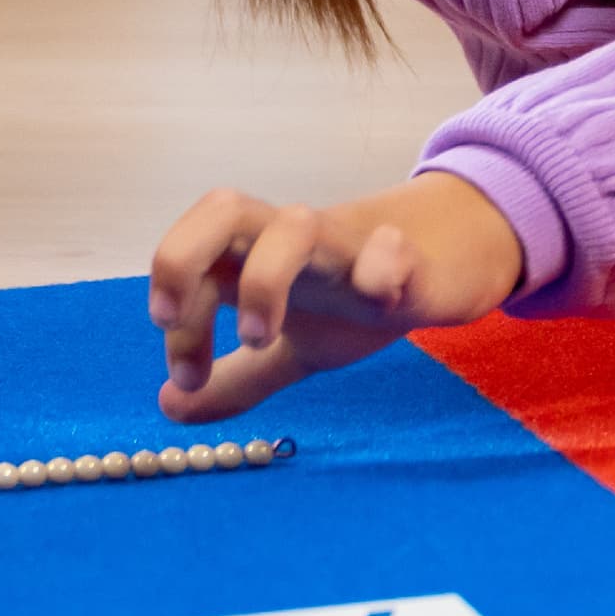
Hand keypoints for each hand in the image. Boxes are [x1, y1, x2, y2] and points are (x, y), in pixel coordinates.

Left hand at [147, 173, 524, 422]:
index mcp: (259, 257)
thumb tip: (169, 407)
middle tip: (173, 322)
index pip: (192, 260)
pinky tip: (376, 301)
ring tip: (259, 339)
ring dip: (262, 279)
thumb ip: (236, 380)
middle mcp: (294, 242)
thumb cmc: (356, 296)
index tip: (184, 380)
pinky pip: (393, 250)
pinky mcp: (409, 261)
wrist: (445, 265)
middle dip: (181, 259)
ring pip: (297, 226)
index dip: (174, 313)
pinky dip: (379, 269)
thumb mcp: (290, 348)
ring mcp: (351, 246)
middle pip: (221, 208)